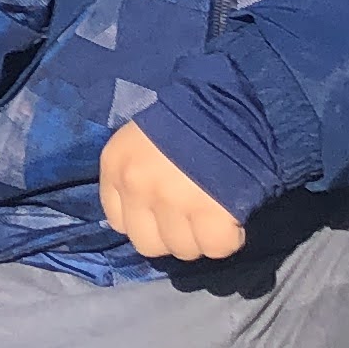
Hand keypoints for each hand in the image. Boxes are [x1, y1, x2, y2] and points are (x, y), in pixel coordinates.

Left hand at [100, 121, 247, 264]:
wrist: (227, 98)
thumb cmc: (184, 114)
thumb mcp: (140, 136)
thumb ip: (132, 176)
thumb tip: (146, 219)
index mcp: (116, 164)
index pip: (119, 223)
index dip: (145, 222)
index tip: (163, 213)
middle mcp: (138, 186)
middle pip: (149, 244)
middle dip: (171, 235)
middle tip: (191, 216)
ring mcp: (174, 200)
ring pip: (183, 249)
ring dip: (200, 237)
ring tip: (213, 212)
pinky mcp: (212, 211)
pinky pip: (217, 246)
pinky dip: (227, 237)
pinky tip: (231, 217)